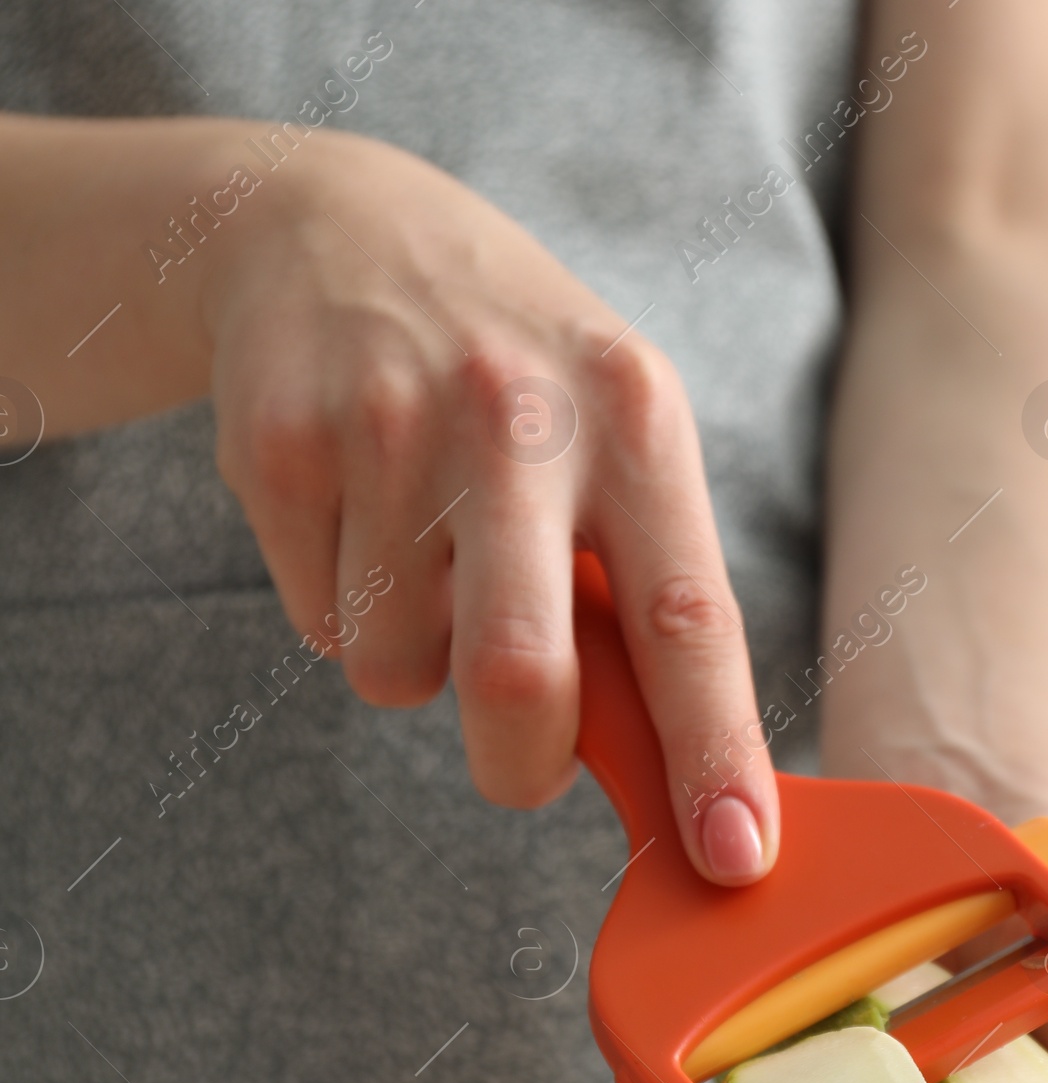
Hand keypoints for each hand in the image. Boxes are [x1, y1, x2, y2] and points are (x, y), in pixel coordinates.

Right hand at [203, 130, 775, 879]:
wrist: (334, 228)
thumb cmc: (515, 371)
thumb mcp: (614, 430)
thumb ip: (646, 584)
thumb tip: (684, 774)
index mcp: (635, 416)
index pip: (687, 616)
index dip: (713, 750)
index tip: (733, 855)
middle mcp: (518, 414)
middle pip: (518, 673)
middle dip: (520, 764)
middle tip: (522, 764)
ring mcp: (387, 424)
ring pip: (399, 667)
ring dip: (418, 657)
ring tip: (428, 552)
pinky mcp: (279, 444)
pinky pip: (320, 626)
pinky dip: (344, 609)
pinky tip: (357, 511)